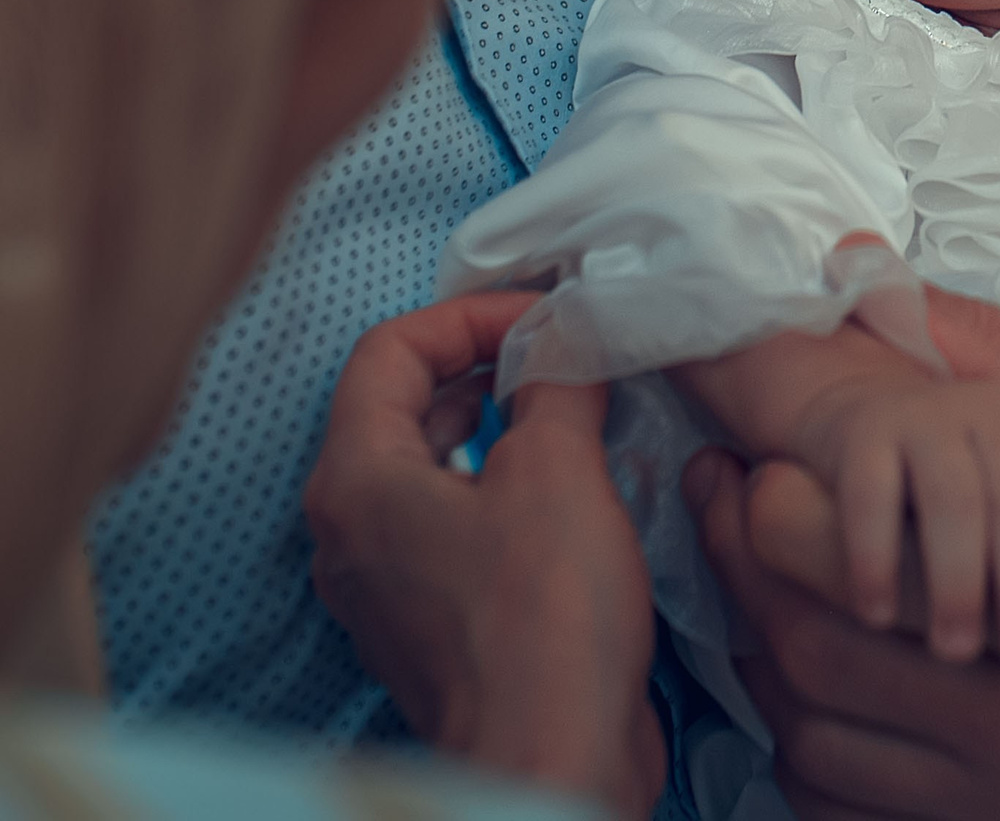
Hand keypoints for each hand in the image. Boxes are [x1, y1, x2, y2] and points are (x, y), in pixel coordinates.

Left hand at [304, 293, 661, 817]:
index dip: (472, 315)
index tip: (545, 317)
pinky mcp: (429, 622)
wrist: (550, 759)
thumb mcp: (559, 469)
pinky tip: (571, 487)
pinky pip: (452, 523)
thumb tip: (566, 339)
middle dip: (486, 364)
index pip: (390, 350)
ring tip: (574, 409)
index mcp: (356, 481)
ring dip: (498, 425)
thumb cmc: (542, 624)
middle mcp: (349, 531)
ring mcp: (384, 584)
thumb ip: (556, 382)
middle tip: (563, 350)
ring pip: (430, 466)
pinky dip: (502, 485)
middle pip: (402, 405)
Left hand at [687, 288, 999, 818]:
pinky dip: (820, 745)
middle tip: (723, 491)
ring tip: (764, 572)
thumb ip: (992, 353)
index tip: (743, 445)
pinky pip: (868, 811)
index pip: (848, 560)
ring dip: (769, 656)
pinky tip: (825, 671)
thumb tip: (861, 284)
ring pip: (823, 744)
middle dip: (742, 564)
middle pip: (813, 653)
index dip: (767, 498)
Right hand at [791, 372, 999, 667]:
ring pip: (953, 499)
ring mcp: (923, 415)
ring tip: (956, 651)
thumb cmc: (958, 475)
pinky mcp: (862, 431)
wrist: (861, 417)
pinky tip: (879, 617)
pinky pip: (872, 496)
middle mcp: (987, 407)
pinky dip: (875, 560)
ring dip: (957, 582)